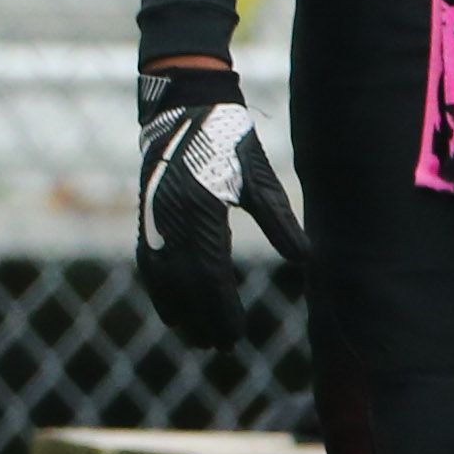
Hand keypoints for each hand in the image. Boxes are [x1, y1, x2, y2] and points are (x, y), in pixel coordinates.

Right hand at [135, 63, 306, 349]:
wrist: (184, 106)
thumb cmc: (229, 140)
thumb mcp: (258, 178)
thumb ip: (280, 221)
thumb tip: (305, 259)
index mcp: (202, 211)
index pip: (211, 276)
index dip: (222, 311)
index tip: (235, 337)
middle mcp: (173, 219)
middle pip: (185, 284)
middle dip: (201, 318)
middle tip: (217, 348)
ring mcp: (155, 217)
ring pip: (161, 277)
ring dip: (176, 310)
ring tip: (191, 336)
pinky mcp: (148, 213)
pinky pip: (149, 261)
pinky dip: (158, 288)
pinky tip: (168, 306)